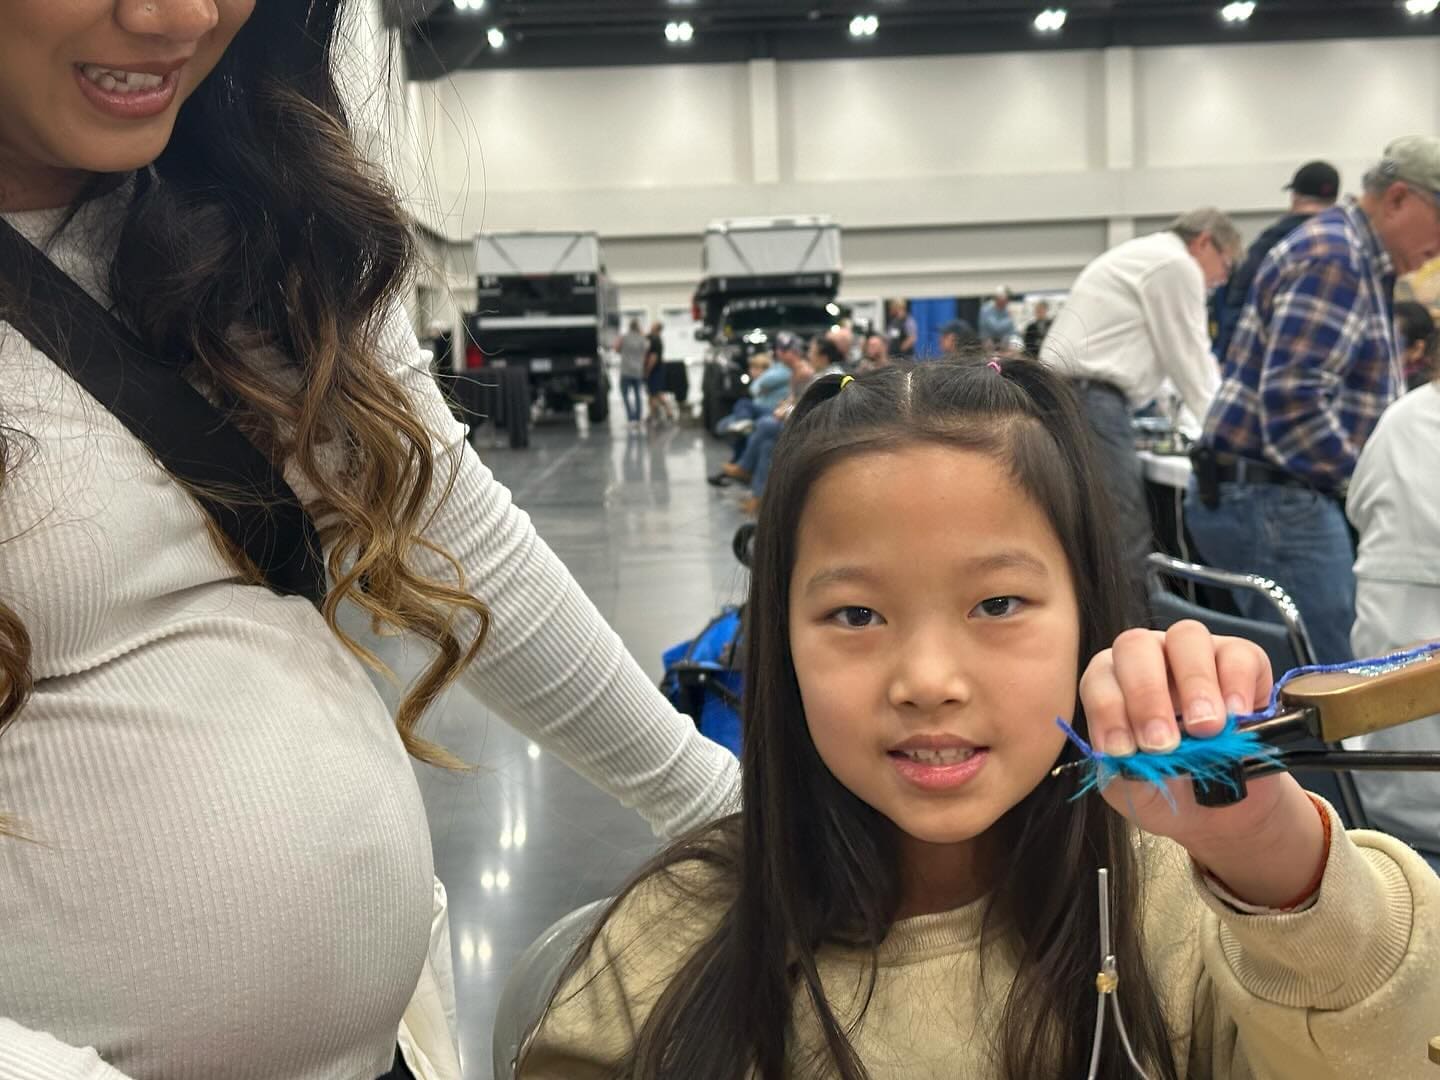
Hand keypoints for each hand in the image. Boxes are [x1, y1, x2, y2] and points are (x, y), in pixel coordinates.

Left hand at [1080, 622, 1326, 905]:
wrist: (1220, 811)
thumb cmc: (1168, 792)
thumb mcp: (1135, 794)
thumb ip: (1122, 774)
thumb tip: (1125, 758)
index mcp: (1109, 687)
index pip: (1097, 679)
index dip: (1109, 710)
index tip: (1126, 749)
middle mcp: (1144, 661)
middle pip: (1135, 648)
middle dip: (1148, 694)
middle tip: (1166, 742)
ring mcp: (1190, 656)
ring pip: (1186, 640)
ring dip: (1194, 685)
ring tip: (1209, 729)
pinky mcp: (1240, 661)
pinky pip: (1240, 653)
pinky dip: (1239, 683)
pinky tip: (1241, 716)